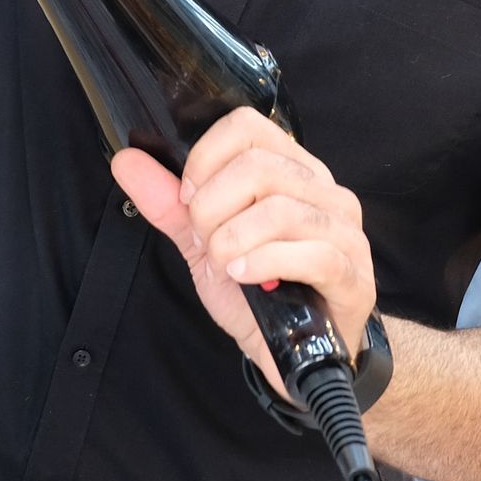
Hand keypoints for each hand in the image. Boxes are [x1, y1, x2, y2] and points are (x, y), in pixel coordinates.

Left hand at [112, 107, 376, 398]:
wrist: (292, 353)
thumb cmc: (258, 290)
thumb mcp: (204, 242)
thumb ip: (168, 203)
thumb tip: (126, 160)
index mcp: (292, 170)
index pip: (247, 126)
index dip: (205, 160)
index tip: (188, 199)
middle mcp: (325, 191)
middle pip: (258, 166)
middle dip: (212, 208)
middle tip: (206, 242)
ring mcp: (345, 231)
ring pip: (279, 210)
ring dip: (233, 241)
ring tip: (224, 264)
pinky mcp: (354, 274)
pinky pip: (309, 254)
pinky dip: (263, 264)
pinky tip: (244, 277)